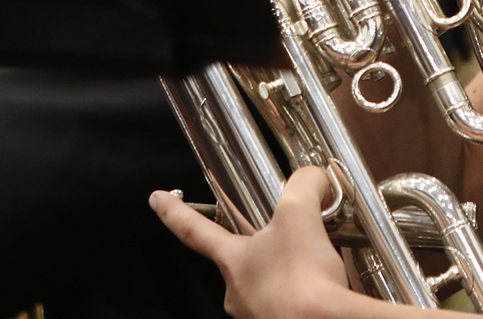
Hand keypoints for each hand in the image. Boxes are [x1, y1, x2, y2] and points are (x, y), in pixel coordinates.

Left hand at [153, 167, 382, 318]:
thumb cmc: (302, 282)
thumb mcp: (300, 216)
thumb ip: (303, 185)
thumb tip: (313, 177)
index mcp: (232, 261)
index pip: (194, 230)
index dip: (175, 211)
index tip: (158, 198)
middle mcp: (238, 290)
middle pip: (241, 257)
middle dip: (261, 244)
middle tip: (286, 235)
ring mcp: (259, 312)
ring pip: (269, 281)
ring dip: (288, 269)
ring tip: (316, 261)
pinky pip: (290, 302)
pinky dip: (305, 290)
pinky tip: (324, 284)